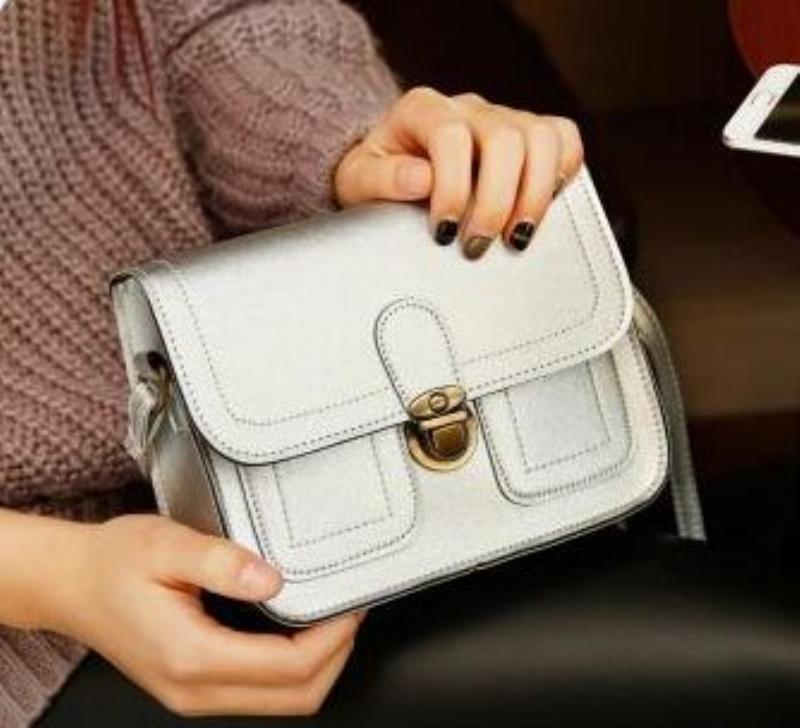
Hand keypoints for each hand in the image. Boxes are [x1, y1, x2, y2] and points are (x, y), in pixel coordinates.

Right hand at [49, 515, 361, 716]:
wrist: (70, 584)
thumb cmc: (114, 561)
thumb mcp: (165, 545)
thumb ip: (221, 562)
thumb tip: (274, 579)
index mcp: (192, 656)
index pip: (290, 667)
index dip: (333, 638)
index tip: (352, 602)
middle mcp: (195, 690)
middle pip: (296, 698)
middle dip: (336, 656)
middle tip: (351, 608)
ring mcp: (194, 695)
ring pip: (282, 702)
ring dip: (318, 664)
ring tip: (332, 615)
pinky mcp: (194, 686)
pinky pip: (261, 692)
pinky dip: (293, 667)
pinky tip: (299, 628)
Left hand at [334, 86, 583, 258]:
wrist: (391, 175)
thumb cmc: (377, 180)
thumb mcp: (358, 182)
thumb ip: (381, 179)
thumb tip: (421, 179)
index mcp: (423, 110)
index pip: (451, 136)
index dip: (452, 188)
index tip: (444, 232)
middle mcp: (469, 109)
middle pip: (505, 139)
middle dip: (496, 202)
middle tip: (476, 246)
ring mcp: (504, 119)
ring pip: (543, 137)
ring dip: (534, 195)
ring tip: (514, 238)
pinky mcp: (529, 138)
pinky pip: (564, 140)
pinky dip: (562, 174)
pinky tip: (534, 210)